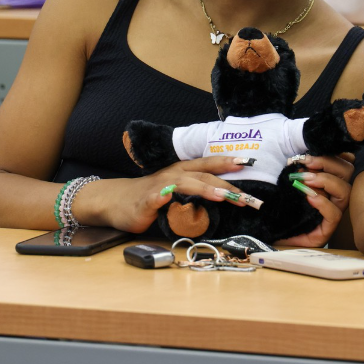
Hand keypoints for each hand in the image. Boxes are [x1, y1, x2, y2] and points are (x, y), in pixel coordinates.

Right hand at [94, 156, 251, 233]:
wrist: (115, 200)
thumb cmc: (151, 195)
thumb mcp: (178, 189)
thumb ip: (197, 190)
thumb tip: (225, 194)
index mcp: (183, 171)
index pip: (210, 164)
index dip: (228, 162)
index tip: (249, 163)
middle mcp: (174, 174)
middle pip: (204, 175)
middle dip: (227, 184)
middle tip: (245, 195)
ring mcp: (160, 187)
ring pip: (186, 184)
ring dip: (205, 189)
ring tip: (221, 195)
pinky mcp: (146, 201)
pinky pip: (156, 198)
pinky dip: (163, 197)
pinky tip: (169, 198)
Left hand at [276, 152, 354, 246]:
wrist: (269, 230)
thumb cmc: (280, 203)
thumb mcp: (289, 179)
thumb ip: (300, 167)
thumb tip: (303, 157)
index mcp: (329, 179)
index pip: (344, 161)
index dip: (335, 154)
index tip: (313, 152)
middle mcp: (335, 194)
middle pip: (347, 172)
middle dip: (328, 163)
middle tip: (306, 164)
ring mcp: (333, 211)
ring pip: (345, 192)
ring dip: (326, 181)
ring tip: (305, 180)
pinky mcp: (327, 229)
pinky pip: (334, 215)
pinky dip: (323, 204)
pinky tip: (309, 198)